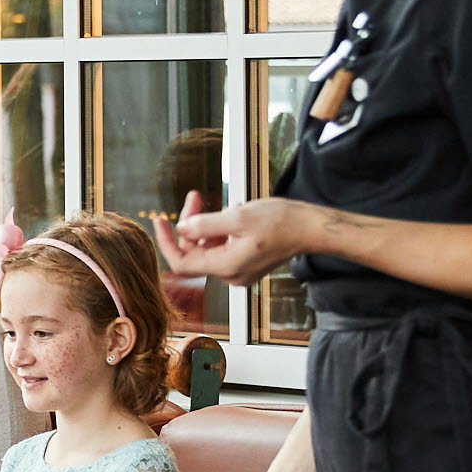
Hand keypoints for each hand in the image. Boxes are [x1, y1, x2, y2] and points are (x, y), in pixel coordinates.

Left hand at [154, 193, 306, 286]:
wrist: (311, 228)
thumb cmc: (281, 222)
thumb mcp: (238, 217)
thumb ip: (205, 225)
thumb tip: (181, 228)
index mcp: (226, 266)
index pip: (182, 262)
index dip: (167, 242)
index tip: (160, 220)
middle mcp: (231, 275)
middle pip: (195, 251)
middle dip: (192, 224)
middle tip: (195, 196)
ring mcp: (239, 271)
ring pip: (209, 247)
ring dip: (209, 225)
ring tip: (229, 205)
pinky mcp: (246, 263)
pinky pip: (223, 247)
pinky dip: (223, 230)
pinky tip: (237, 214)